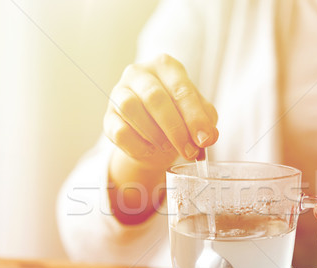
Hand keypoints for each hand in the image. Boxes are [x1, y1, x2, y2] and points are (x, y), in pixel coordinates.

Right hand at [104, 54, 217, 169]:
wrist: (152, 136)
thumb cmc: (177, 117)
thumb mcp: (197, 115)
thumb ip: (206, 121)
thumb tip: (208, 136)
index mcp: (165, 66)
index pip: (181, 89)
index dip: (194, 117)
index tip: (204, 140)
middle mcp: (139, 73)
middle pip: (154, 97)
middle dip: (175, 128)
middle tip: (188, 151)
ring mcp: (119, 92)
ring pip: (131, 109)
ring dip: (154, 134)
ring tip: (168, 148)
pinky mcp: (108, 117)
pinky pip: (119, 131)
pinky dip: (137, 145)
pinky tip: (150, 150)